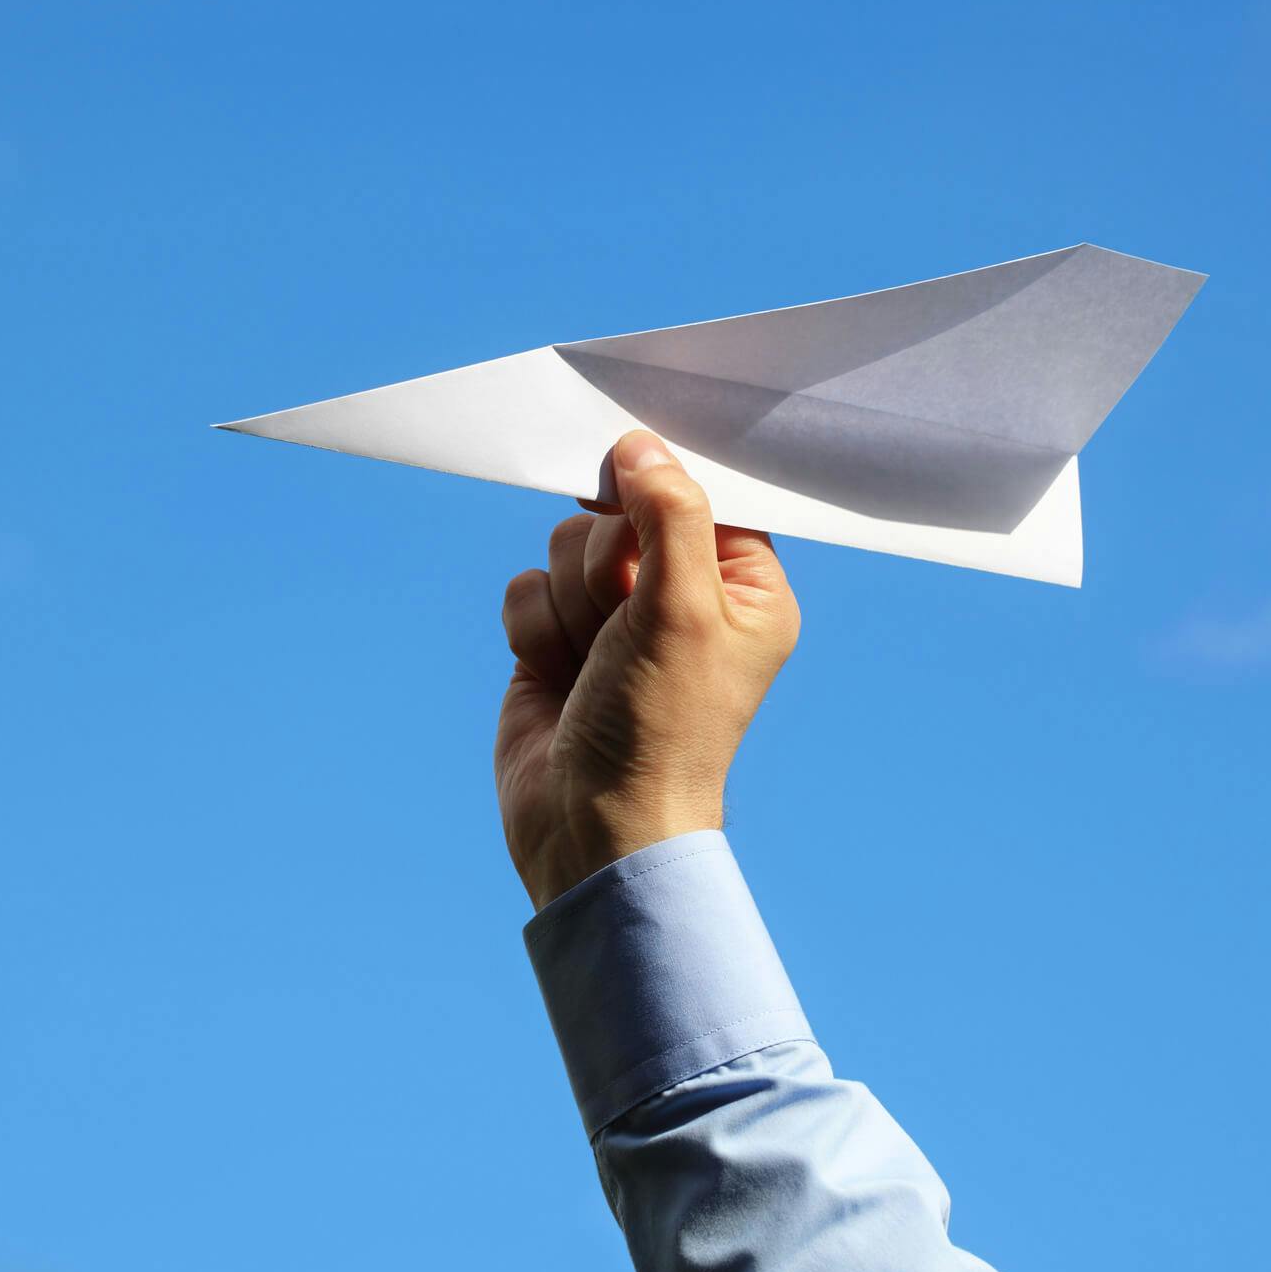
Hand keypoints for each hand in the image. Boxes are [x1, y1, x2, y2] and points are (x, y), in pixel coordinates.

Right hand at [495, 431, 800, 909]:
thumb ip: (668, 514)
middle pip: (621, 511)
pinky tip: (555, 675)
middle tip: (622, 619)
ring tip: (592, 660)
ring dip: (570, 601)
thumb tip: (636, 445)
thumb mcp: (685, 609)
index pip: (702, 493)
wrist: (592, 826)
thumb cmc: (662, 728)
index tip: (631, 500)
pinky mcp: (557, 641)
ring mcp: (615, 619)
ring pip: (564, 544)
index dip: (659, 488)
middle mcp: (682, 597)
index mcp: (744, 588)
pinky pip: (526, 587)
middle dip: (606, 562)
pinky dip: (534, 627)